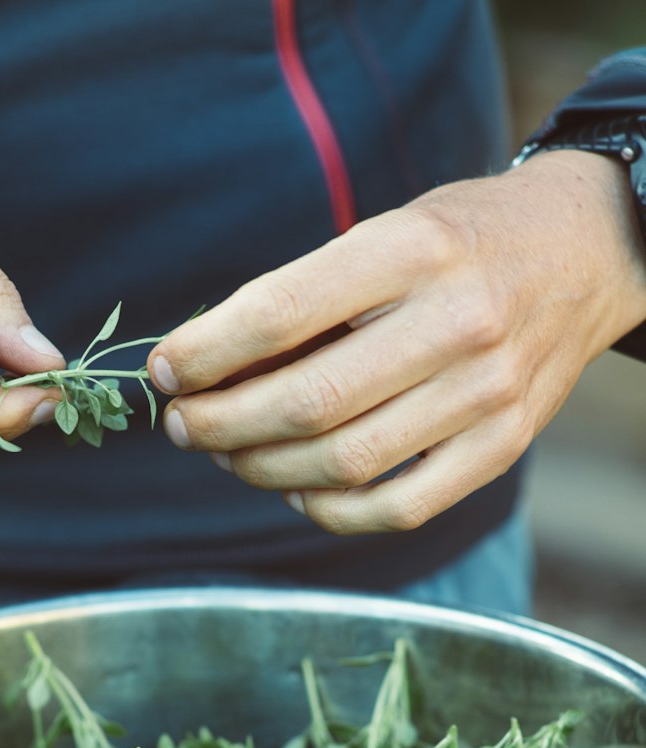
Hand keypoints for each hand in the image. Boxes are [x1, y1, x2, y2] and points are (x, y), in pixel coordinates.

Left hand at [148, 153, 645, 533]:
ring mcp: (486, 393)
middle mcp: (457, 322)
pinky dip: (327, 512)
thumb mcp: (386, 233)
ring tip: (227, 454)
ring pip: (341, 465)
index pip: (279, 314)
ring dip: (261, 470)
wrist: (587, 252)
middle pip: (306, 404)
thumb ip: (304, 297)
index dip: (204, 353)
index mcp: (413, 250)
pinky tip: (296, 491)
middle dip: (220, 424)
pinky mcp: (501, 448)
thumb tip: (201, 370)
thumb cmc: (460, 244)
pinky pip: (395, 509)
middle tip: (182, 425)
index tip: (163, 371)